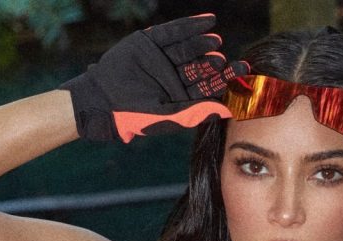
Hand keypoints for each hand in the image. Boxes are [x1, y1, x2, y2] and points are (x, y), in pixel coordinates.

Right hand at [60, 14, 247, 141]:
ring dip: (204, 43)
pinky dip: (190, 26)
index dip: (224, 81)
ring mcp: (163, 58)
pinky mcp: (150, 42)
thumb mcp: (169, 116)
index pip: (207, 88)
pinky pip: (173, 32)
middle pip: (201, 67)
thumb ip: (197, 113)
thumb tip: (227, 112)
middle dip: (217, 63)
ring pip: (189, 49)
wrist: (102, 100)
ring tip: (218, 41)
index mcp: (181, 96)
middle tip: (231, 60)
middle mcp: (174, 76)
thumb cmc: (135, 116)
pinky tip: (208, 22)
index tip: (240, 76)